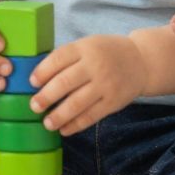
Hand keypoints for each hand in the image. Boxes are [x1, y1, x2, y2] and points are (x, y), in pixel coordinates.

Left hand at [30, 35, 147, 135]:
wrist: (141, 61)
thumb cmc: (107, 53)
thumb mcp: (89, 45)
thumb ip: (68, 57)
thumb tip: (39, 77)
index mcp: (86, 48)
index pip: (59, 58)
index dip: (42, 71)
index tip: (32, 82)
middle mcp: (95, 66)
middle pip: (65, 83)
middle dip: (46, 97)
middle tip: (34, 106)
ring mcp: (106, 85)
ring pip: (77, 103)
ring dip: (58, 116)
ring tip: (47, 123)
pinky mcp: (113, 102)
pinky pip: (91, 116)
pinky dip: (75, 125)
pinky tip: (64, 130)